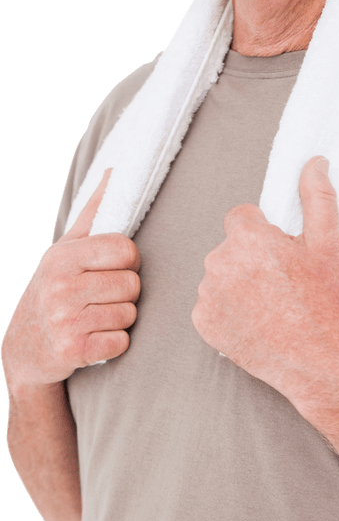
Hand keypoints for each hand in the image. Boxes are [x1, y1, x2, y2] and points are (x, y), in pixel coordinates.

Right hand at [1, 170, 140, 392]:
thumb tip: (115, 169)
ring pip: (129, 314)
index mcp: (62, 256)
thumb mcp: (67, 247)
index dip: (129, 261)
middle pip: (133, 284)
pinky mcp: (73, 351)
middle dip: (126, 292)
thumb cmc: (55, 288)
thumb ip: (94, 210)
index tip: (114, 268)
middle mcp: (60, 287)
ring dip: (120, 318)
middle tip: (104, 296)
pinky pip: (121, 342)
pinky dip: (114, 343)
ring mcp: (64, 321)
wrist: (23, 348)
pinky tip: (94, 337)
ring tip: (96, 315)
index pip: (127, 250)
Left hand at [192, 156, 338, 404]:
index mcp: (247, 237)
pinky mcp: (202, 324)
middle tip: (282, 284)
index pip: (243, 218)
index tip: (283, 257)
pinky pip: (210, 305)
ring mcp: (207, 295)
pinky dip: (227, 311)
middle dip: (251, 259)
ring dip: (237, 284)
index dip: (265, 236)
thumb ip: (317, 196)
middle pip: (230, 247)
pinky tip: (255, 322)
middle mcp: (219, 262)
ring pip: (219, 275)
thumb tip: (314, 162)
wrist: (319, 361)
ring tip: (271, 306)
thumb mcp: (328, 243)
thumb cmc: (326, 301)